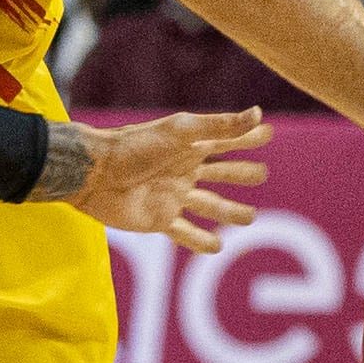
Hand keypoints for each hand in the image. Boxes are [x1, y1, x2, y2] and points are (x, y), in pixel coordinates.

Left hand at [62, 111, 272, 254]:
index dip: (247, 138)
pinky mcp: (159, 220)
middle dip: (241, 174)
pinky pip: (185, 234)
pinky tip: (218, 247)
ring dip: (229, 211)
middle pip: (222, 174)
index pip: (227, 141)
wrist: (94, 174)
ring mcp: (172, 197)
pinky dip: (201, 242)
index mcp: (190, 147)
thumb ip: (218, 126)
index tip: (269, 134)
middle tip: (262, 174)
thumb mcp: (180, 132)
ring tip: (250, 217)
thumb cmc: (134, 146)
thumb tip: (258, 115)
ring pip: (209, 206)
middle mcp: (184, 171)